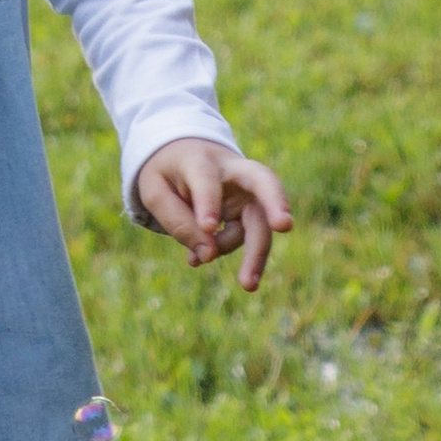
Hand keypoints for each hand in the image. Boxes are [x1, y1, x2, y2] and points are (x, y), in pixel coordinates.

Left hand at [135, 140, 290, 292]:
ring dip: (256, 253)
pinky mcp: (250, 210)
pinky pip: (246, 235)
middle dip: (275, 203)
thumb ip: (177, 222)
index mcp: (199, 159)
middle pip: (263, 182)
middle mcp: (232, 171)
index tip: (209, 227)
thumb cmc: (167, 172)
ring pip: (261, 220)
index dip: (208, 202)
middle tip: (284, 226)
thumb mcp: (155, 191)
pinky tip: (195, 258)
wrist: (183, 155)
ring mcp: (246, 191)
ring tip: (248, 284)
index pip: (207, 179)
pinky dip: (225, 249)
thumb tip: (208, 256)